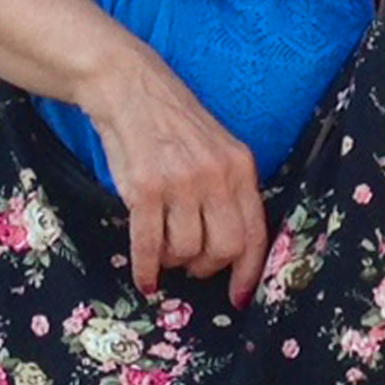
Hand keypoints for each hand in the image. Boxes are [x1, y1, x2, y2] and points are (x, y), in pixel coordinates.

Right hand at [76, 51, 268, 304]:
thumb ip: (228, 190)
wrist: (129, 87)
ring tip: (164, 252)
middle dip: (207, 268)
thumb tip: (232, 248)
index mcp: (241, 167)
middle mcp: (216, 176)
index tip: (239, 297)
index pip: (256, 232)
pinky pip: (149, 245)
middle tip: (191, 265)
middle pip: (224, 249)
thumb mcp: (216, 149)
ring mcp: (181, 182)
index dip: (249, 272)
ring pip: (185, 251)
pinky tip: (144, 278)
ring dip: (173, 262)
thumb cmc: (172, 123)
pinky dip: (146, 269)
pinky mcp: (144, 188)